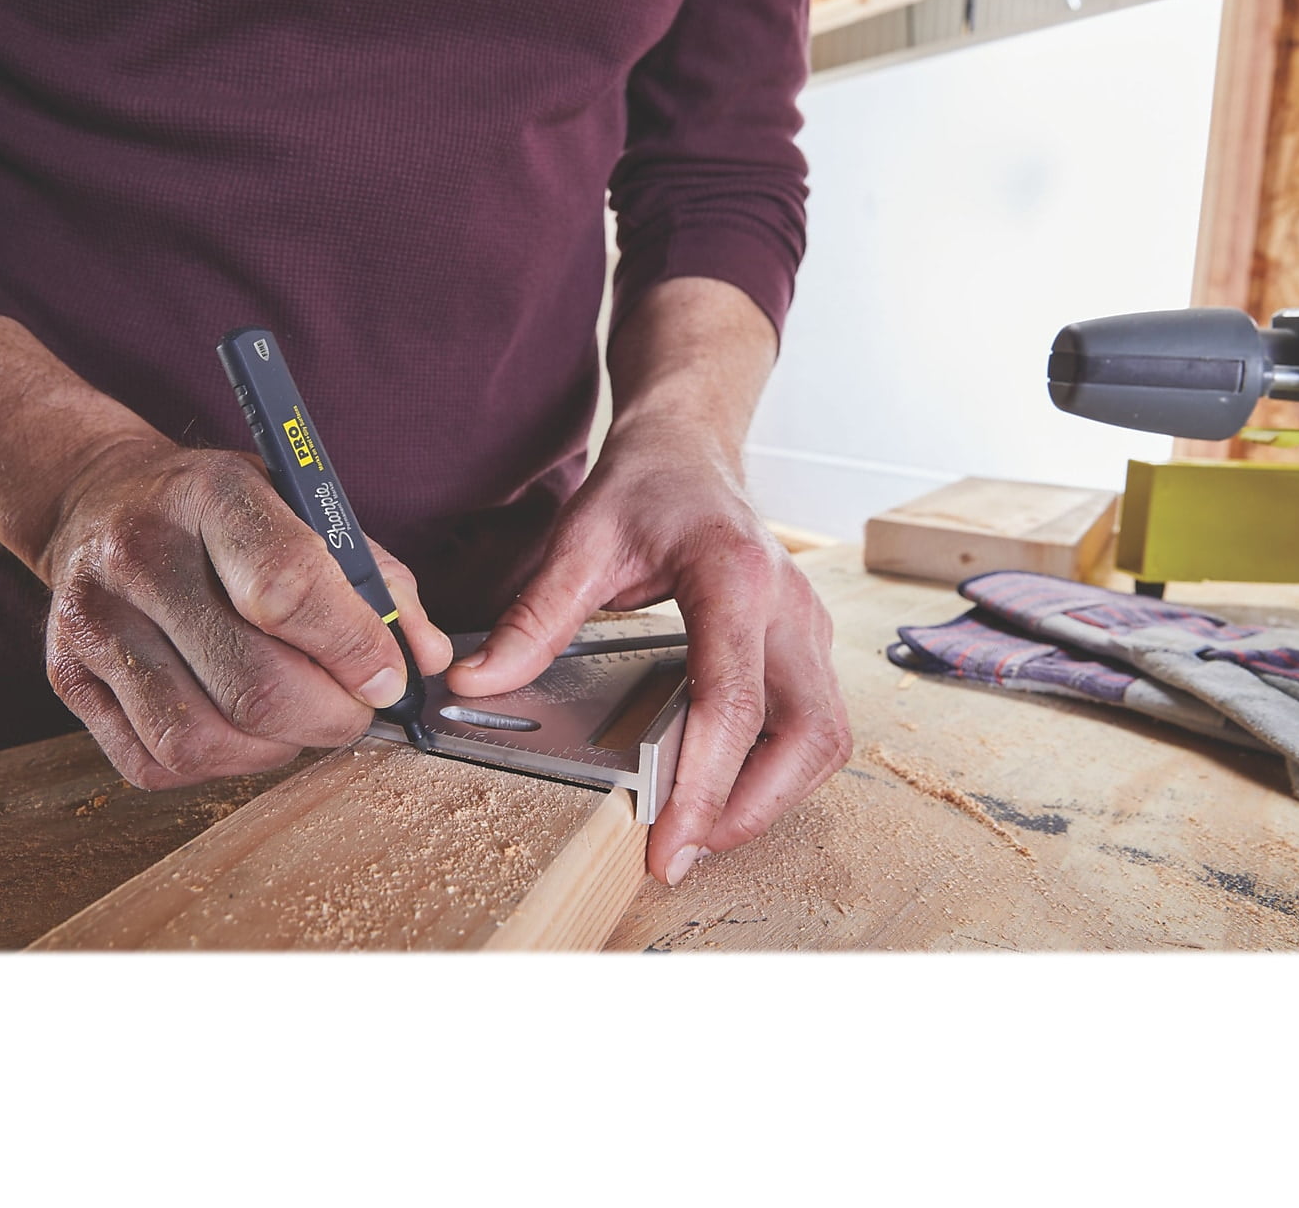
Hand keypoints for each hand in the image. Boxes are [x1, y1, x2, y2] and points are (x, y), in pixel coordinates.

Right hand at [41, 437, 453, 788]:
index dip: (353, 648)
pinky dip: (220, 762)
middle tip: (356, 709)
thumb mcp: (304, 506)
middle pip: (252, 683)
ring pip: (201, 737)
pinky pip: (157, 763)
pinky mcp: (68, 680)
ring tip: (300, 717)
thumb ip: (376, 579)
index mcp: (211, 496)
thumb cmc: (225, 511)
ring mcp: (92, 621)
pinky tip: (243, 726)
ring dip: (276, 747)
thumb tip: (425, 658)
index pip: (288, 587)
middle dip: (330, 716)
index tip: (389, 677)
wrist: (102, 500)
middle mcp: (138, 555)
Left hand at [447, 417, 850, 884]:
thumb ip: (536, 617)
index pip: (733, 702)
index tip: (670, 845)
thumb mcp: (580, 541)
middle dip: (753, 807)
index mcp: (736, 578)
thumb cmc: (645, 485)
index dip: (705, 785)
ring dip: (771, 795)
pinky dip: (777, 768)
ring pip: (823, 739)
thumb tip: (476, 683)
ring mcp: (808, 626)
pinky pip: (814, 724)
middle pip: (807, 736)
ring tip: (701, 825)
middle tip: (686, 849)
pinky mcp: (806, 643)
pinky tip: (724, 783)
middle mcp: (790, 607)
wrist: (690, 449)